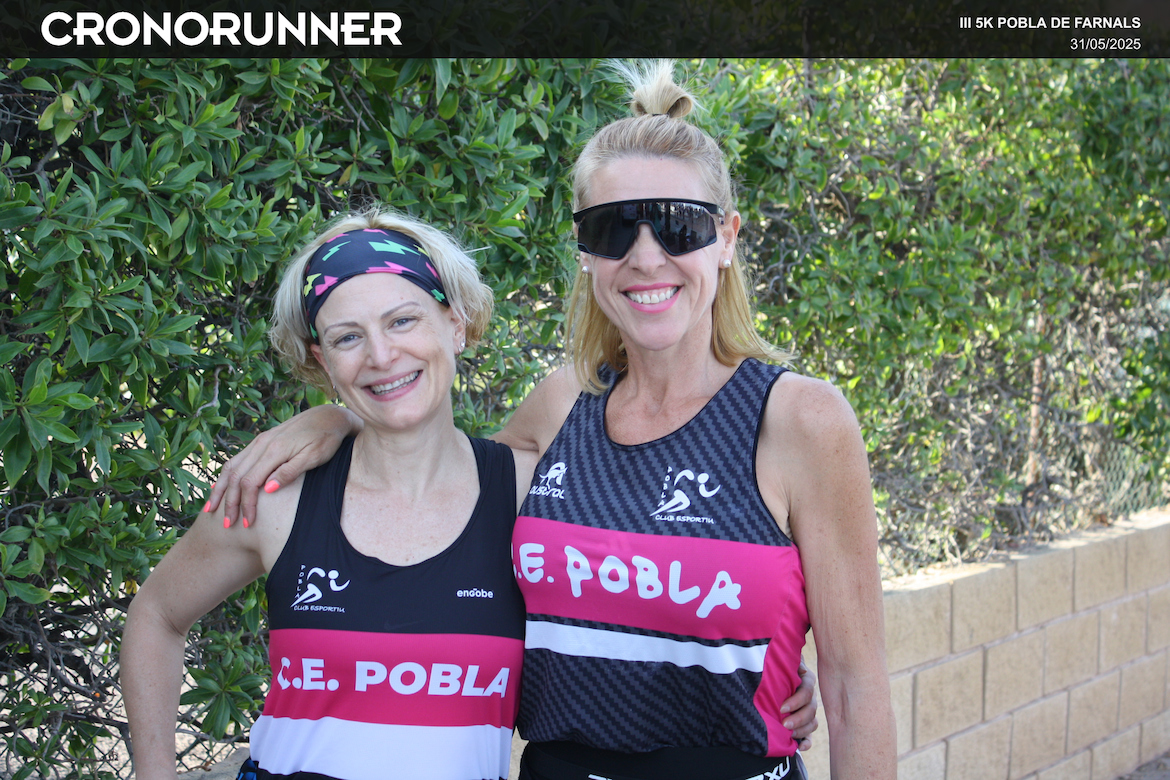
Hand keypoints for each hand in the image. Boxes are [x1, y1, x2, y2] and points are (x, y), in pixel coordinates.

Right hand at [204, 405, 359, 526]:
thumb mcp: (314, 457)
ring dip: (221, 490)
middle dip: (229, 502)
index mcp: (274, 450)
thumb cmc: (325, 439)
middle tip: (227, 524)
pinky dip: (226, 475)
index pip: (250, 482)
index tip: (248, 523)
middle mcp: (261, 444)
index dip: (246, 505)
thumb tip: (267, 489)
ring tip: (211, 509)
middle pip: (235, 477)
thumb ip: (290, 472)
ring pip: (231, 467)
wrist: (328, 416)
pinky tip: (220, 486)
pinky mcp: (261, 441)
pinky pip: (237, 460)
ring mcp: (259, 441)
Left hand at [780, 657, 818, 750]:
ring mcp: (807, 712)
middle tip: (784, 724)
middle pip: (811, 710)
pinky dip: (806, 743)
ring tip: (789, 735)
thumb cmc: (773, 669)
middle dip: (798, 718)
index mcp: (805, 681)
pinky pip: (810, 736)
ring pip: (812, 723)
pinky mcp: (803, 726)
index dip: (796, 701)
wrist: (767, 682)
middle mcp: (809, 697)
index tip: (781, 708)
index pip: (807, 692)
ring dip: (802, 730)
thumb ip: (789, 661)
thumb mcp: (779, 662)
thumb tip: (801, 667)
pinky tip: (800, 747)